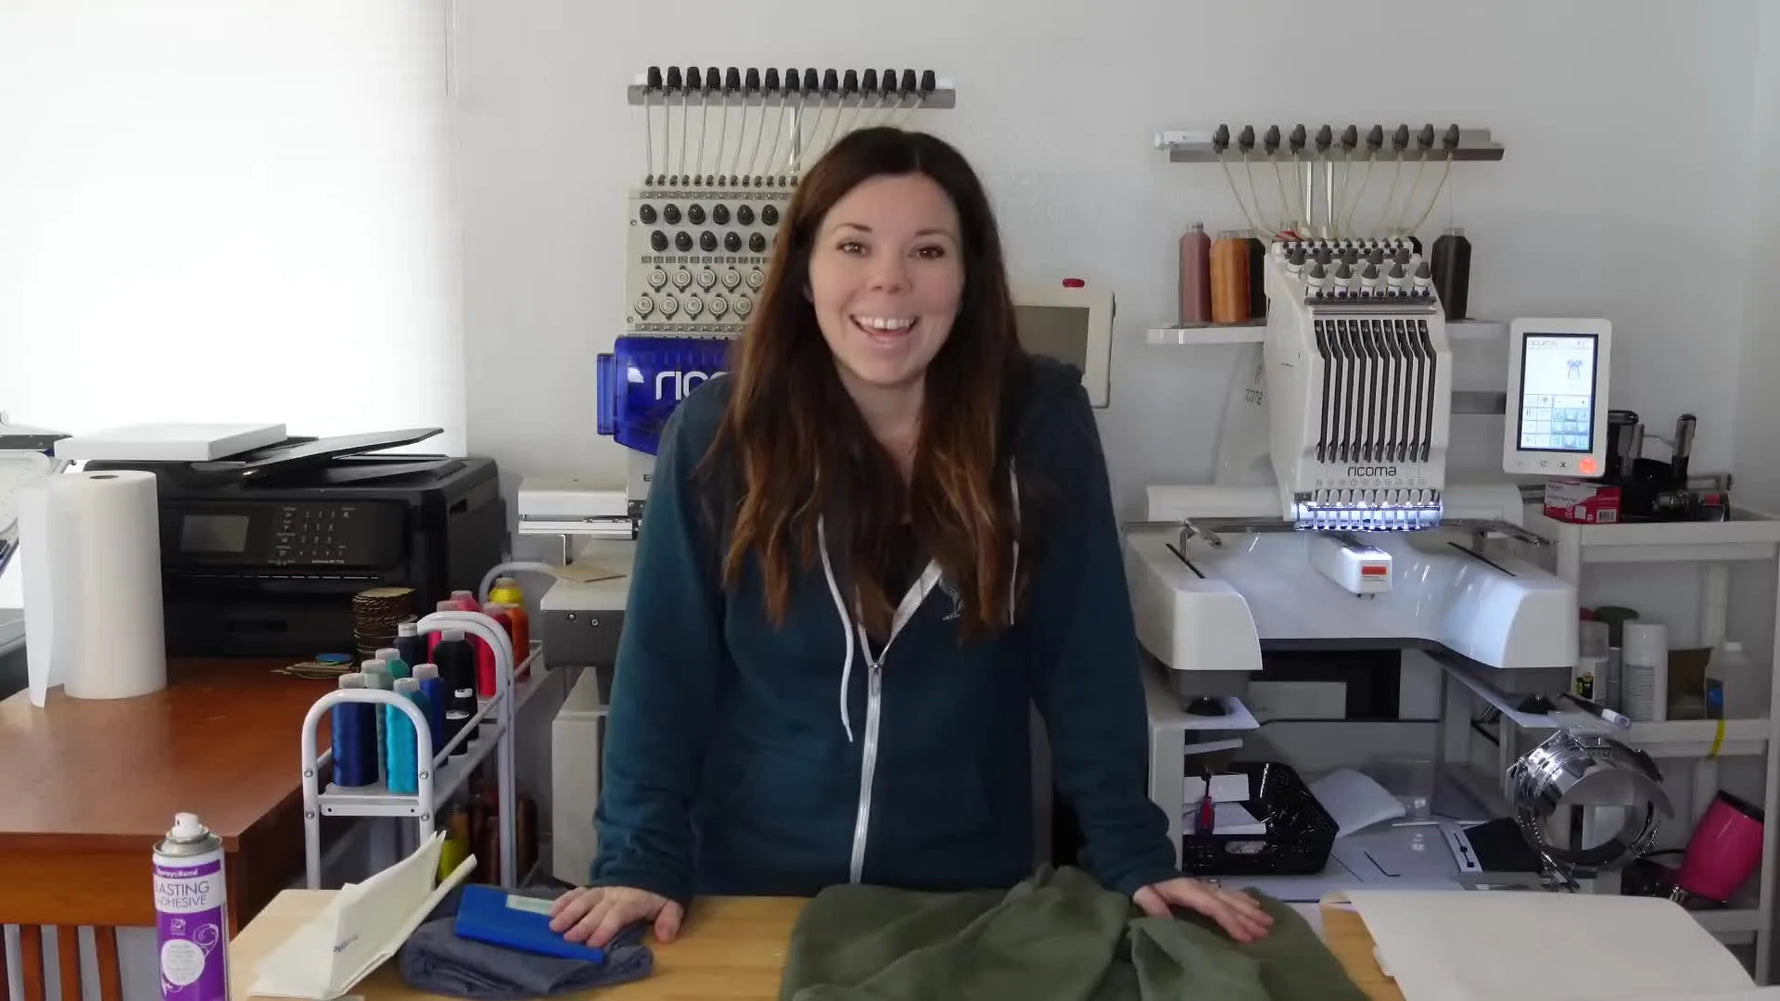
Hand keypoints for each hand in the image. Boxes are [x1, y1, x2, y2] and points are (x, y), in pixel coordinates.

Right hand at [547, 885, 683, 947]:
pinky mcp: (594, 888)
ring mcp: (602, 890)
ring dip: (568, 912)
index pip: (617, 915)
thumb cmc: (659, 894)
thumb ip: (670, 919)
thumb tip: (665, 937)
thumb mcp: (672, 904)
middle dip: (582, 924)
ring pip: (583, 899)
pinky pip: (577, 892)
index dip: (605, 928)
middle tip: (567, 939)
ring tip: (553, 926)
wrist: (653, 865)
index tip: (592, 943)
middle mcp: (614, 894)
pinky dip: (563, 900)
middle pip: (596, 910)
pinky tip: (551, 911)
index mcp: (633, 901)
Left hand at [1133, 877, 1273, 941]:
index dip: (1231, 922)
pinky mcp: (1204, 887)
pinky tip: (1255, 905)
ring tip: (1269, 922)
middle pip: (1229, 903)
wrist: (1141, 864)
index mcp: (1189, 890)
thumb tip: (1167, 920)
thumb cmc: (1143, 882)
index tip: (1246, 938)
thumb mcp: (1143, 893)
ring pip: (1233, 897)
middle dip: (1249, 918)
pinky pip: (1229, 893)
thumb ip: (1153, 905)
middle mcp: (1202, 887)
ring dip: (1251, 910)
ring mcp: (1205, 886)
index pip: (1215, 908)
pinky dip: (1244, 900)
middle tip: (1266, 933)